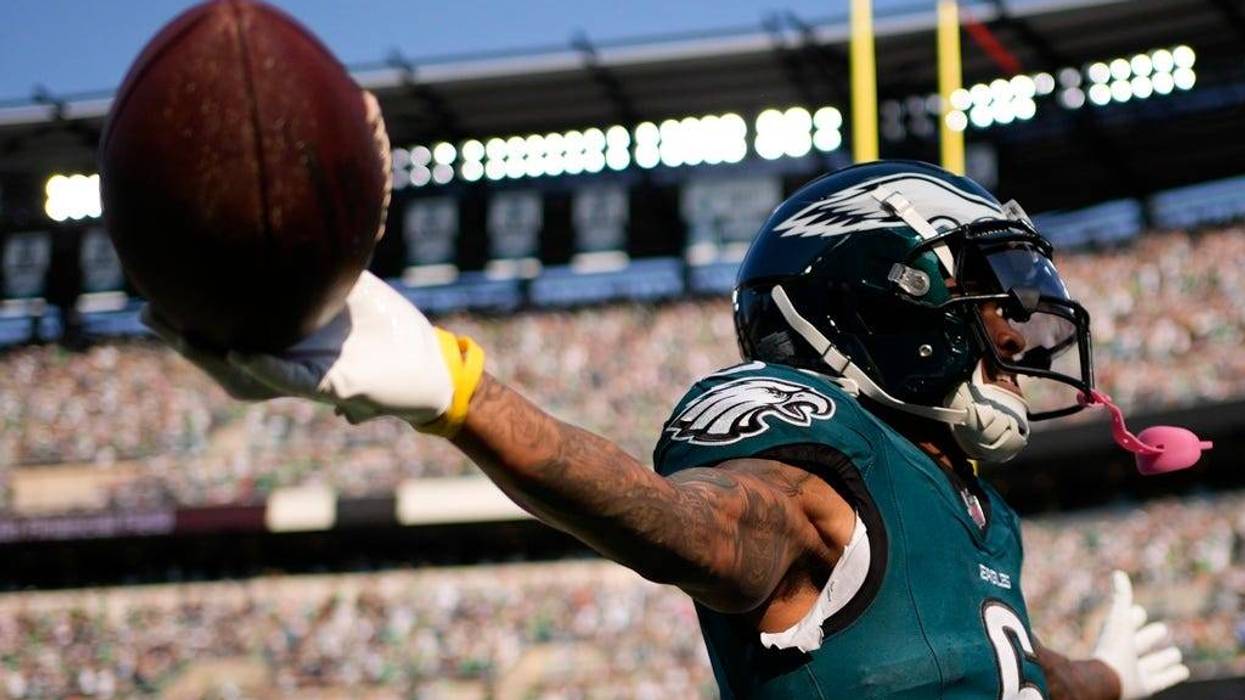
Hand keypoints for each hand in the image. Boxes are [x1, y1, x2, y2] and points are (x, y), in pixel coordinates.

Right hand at [144, 271, 484, 434]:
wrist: (431, 365)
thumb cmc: (388, 328)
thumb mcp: (346, 287)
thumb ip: (318, 263)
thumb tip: (294, 213)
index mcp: (289, 339)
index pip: (229, 327)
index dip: (193, 312)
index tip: (156, 285)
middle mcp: (291, 360)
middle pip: (223, 353)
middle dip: (185, 335)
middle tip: (150, 311)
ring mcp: (310, 375)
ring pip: (248, 374)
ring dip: (213, 354)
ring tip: (181, 332)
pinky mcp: (337, 384)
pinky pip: (296, 378)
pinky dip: (269, 367)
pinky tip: (239, 353)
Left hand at [1093, 570, 1189, 698]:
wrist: (1107, 681)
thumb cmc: (1113, 647)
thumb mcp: (1119, 618)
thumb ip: (1121, 596)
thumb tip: (1118, 572)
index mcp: (1115, 636)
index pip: (1125, 623)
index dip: (1132, 616)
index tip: (1139, 611)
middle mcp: (1124, 654)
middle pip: (1138, 643)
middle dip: (1148, 637)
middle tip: (1162, 629)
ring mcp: (1133, 671)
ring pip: (1151, 664)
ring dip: (1163, 659)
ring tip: (1176, 653)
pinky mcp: (1144, 686)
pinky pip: (1160, 680)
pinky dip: (1172, 675)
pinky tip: (1184, 671)